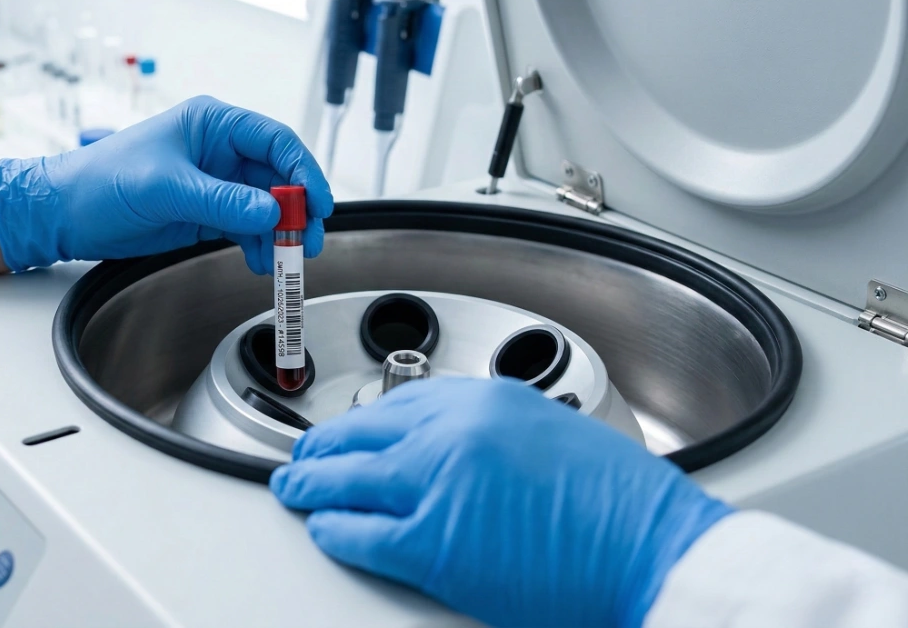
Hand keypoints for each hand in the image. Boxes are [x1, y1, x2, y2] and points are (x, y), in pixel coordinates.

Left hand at [0, 96, 333, 272]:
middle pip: (279, 177)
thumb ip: (220, 201)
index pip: (275, 142)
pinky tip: (261, 262)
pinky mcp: (207, 213)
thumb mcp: (164, 188)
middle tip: (310, 239)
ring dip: (282, 233)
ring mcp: (215, 183)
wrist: (64, 213)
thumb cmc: (101, 181)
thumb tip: (270, 211)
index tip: (319, 203)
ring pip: (267, 207)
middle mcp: (219, 150)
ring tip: (289, 259)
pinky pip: (247, 227)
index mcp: (212, 124)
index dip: (303, 171)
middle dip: (298, 209)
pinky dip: (259, 245)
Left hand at [270, 378, 733, 627]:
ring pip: (345, 480)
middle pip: (360, 435)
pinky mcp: (432, 543)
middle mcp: (452, 433)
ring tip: (294, 487)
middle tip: (305, 456)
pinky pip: (359, 533)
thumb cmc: (623, 504)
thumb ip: (492, 433)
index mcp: (484, 399)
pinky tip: (325, 529)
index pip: (396, 402)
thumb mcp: (553, 433)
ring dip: (311, 484)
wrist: (655, 551)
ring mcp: (436, 485)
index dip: (360, 422)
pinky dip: (334, 531)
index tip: (348, 430)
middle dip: (322, 447)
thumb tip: (452, 448)